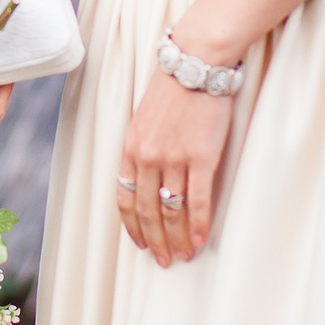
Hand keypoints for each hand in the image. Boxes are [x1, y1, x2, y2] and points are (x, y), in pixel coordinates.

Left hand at [117, 75, 233, 265]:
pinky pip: (197, 200)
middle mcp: (147, 156)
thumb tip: (147, 178)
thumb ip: (143, 148)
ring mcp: (173, 158)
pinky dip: (197, 224)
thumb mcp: (144, 118)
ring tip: (183, 255)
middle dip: (155, 240)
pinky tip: (199, 240)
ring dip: (177, 238)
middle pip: (147, 210)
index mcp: (130, 147)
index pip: (124, 197)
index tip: (140, 244)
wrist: (195, 64)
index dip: (132, 225)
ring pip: (171, 210)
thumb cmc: (172, 89)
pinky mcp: (200, 157)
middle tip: (163, 261)